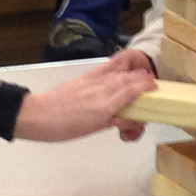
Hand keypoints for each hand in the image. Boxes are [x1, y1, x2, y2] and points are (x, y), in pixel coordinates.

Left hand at [14, 52, 157, 142]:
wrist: (39, 116)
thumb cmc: (66, 128)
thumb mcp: (94, 129)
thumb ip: (116, 121)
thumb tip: (132, 120)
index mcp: (106, 106)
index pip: (133, 89)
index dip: (147, 86)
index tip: (156, 88)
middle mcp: (103, 89)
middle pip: (130, 79)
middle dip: (143, 80)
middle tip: (150, 87)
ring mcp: (94, 80)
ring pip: (120, 71)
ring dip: (134, 72)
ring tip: (141, 77)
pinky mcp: (86, 76)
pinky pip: (107, 67)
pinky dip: (119, 66)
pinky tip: (124, 66)